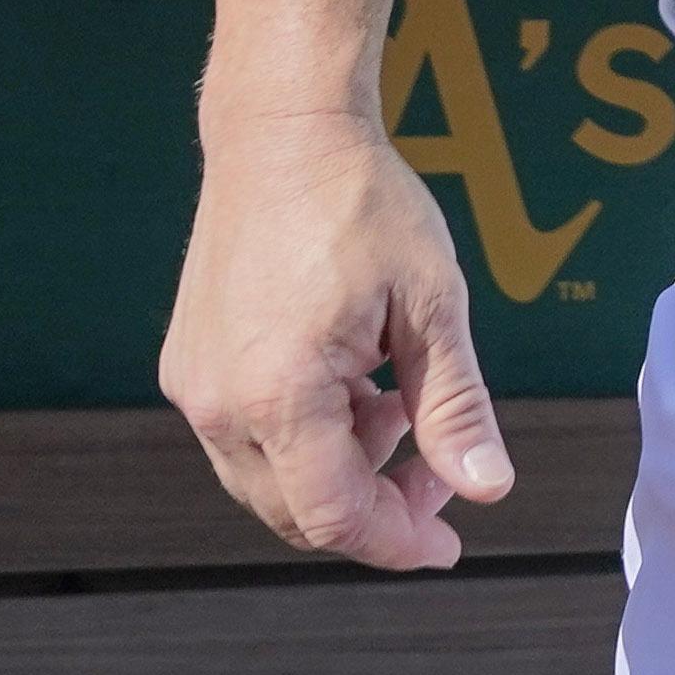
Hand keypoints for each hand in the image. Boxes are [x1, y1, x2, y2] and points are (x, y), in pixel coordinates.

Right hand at [160, 108, 517, 568]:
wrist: (283, 132)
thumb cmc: (358, 202)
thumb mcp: (432, 304)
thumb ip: (455, 407)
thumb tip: (488, 486)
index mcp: (279, 393)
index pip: (333, 516)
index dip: (395, 541)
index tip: (446, 542)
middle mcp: (219, 401)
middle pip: (296, 511)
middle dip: (375, 506)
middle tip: (439, 468)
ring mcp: (194, 385)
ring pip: (269, 480)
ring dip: (340, 470)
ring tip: (399, 404)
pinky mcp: (187, 366)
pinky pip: (246, 438)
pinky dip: (305, 436)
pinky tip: (356, 386)